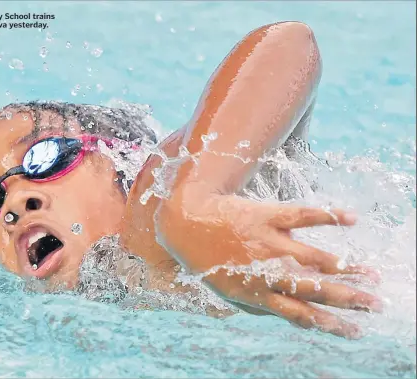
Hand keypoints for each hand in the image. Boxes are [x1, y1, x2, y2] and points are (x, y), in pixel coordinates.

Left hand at [157, 192, 381, 338]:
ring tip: (372, 273)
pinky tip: (351, 220)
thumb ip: (259, 306)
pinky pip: (303, 216)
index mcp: (258, 292)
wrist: (185, 222)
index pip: (302, 313)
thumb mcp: (228, 292)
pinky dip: (329, 217)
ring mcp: (270, 243)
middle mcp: (268, 271)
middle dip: (349, 299)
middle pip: (315, 289)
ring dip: (347, 267)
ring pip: (315, 258)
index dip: (331, 324)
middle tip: (376, 304)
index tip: (356, 330)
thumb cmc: (206, 259)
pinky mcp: (268, 216)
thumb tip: (292, 317)